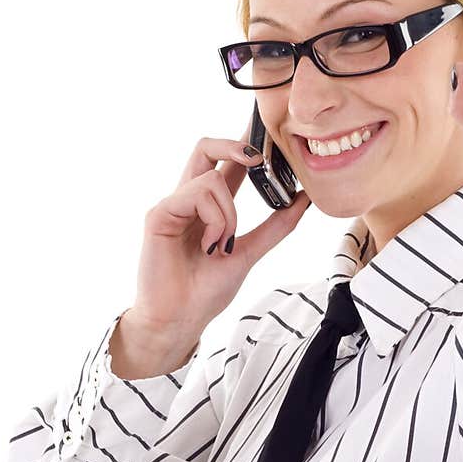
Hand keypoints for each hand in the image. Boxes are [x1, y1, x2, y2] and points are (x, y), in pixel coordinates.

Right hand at [131, 114, 310, 345]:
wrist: (180, 320)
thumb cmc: (204, 291)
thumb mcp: (249, 252)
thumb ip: (275, 226)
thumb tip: (303, 199)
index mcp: (207, 207)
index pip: (227, 164)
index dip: (246, 147)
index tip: (270, 141)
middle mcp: (188, 200)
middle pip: (206, 148)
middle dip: (235, 144)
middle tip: (258, 157)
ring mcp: (172, 205)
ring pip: (212, 178)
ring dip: (230, 213)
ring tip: (223, 245)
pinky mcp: (159, 214)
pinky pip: (197, 195)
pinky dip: (215, 221)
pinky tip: (211, 246)